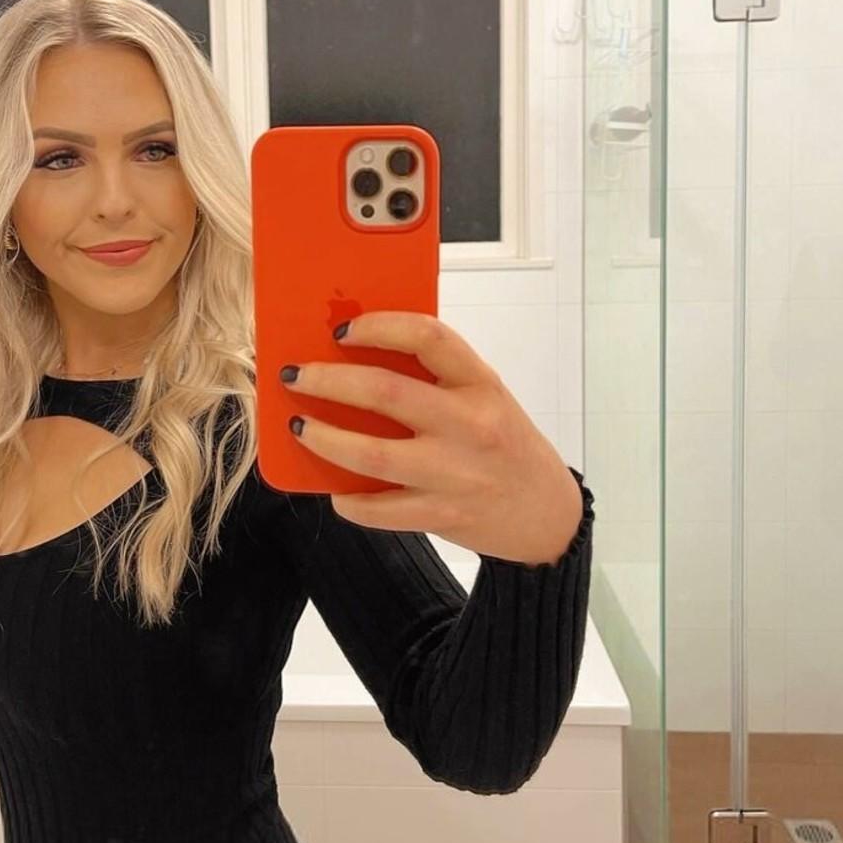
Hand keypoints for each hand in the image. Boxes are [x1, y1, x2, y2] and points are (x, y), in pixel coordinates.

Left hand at [279, 310, 582, 565]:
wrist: (546, 513)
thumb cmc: (505, 443)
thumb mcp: (484, 396)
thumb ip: (436, 377)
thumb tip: (358, 357)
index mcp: (480, 383)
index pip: (427, 337)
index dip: (378, 326)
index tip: (341, 330)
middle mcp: (470, 424)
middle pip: (384, 393)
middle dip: (328, 380)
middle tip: (296, 375)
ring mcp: (455, 473)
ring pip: (372, 454)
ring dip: (324, 438)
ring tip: (300, 426)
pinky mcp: (442, 515)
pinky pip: (381, 509)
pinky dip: (350, 500)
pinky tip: (335, 490)